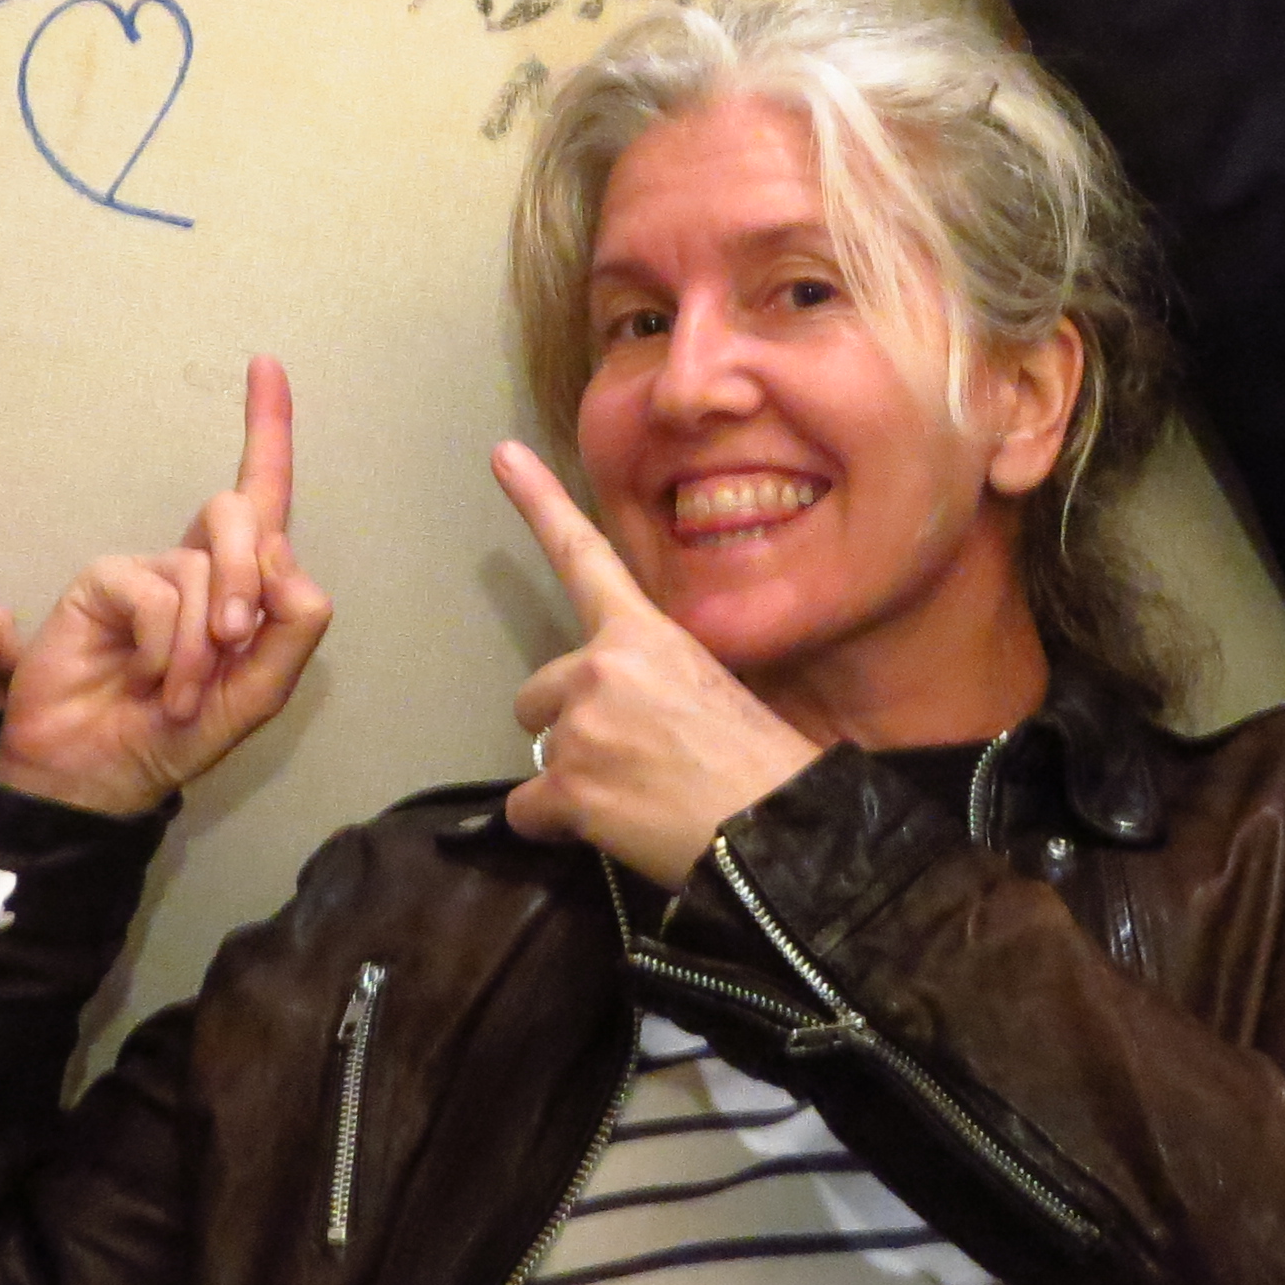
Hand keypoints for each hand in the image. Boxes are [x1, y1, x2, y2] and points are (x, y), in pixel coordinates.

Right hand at [0, 358, 333, 814]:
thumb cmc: (174, 734)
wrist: (98, 773)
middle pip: (247, 517)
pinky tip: (146, 678)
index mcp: (244, 585)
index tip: (267, 365)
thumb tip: (290, 563)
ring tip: (180, 690)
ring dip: (203, 640)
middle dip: (249, 579)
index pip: (265, 496)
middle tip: (233, 645)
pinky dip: (164, 644)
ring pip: (206, 565)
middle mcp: (199, 565)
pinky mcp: (105, 582)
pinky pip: (156, 590)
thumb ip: (290, 631)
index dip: (268, 429)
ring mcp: (150, 570)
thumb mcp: (256, 695)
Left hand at [492, 441, 819, 884]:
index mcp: (645, 634)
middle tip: (633, 763)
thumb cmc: (765, 765)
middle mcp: (602, 667)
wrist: (783, 829)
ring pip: (540, 753)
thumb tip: (628, 718)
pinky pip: (529, 811)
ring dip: (571, 780)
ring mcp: (580, 727)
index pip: (583, 557)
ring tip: (638, 799)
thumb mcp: (716, 690)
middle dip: (569, 727)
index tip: (501, 455)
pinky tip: (614, 830)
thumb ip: (655, 681)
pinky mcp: (568, 788)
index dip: (539, 502)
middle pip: (538, 695)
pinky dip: (558, 827)